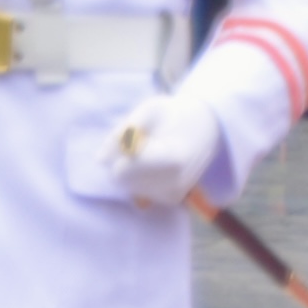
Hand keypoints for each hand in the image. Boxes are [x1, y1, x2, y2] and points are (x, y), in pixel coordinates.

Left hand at [108, 86, 225, 207]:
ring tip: (149, 151)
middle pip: (121, 180)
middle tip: (139, 142)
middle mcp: (175, 182)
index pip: (121, 170)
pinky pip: (138, 191)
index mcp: (171, 159)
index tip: (133, 137)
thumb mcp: (150, 109)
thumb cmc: (176, 114)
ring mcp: (174, 193)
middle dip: (120, 161)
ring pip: (128, 186)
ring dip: (129, 169)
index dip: (118, 152)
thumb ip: (123, 131)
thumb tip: (99, 159)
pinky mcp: (172, 198)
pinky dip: (138, 178)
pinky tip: (154, 164)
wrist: (208, 127)